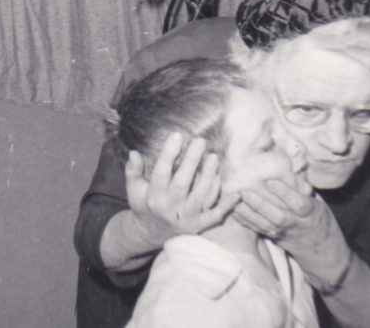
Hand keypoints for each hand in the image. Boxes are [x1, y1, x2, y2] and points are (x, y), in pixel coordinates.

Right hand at [125, 132, 238, 246]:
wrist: (152, 234)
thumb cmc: (145, 203)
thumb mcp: (134, 189)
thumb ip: (133, 171)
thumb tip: (134, 153)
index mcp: (154, 197)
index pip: (161, 173)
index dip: (169, 154)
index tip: (177, 135)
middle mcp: (171, 208)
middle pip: (183, 183)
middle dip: (192, 162)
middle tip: (200, 141)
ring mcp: (187, 218)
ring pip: (200, 197)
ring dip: (209, 178)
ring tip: (214, 157)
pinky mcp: (200, 226)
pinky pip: (215, 215)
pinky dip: (226, 205)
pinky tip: (236, 193)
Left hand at [234, 179, 351, 291]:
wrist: (325, 256)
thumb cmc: (322, 222)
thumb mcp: (320, 204)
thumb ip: (305, 188)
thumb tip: (293, 164)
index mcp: (311, 213)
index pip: (298, 203)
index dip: (285, 192)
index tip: (270, 181)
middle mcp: (297, 224)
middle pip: (278, 216)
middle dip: (260, 205)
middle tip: (244, 191)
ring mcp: (285, 233)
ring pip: (266, 225)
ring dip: (248, 213)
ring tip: (234, 199)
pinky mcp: (275, 238)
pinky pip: (259, 230)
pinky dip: (245, 221)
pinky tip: (233, 210)